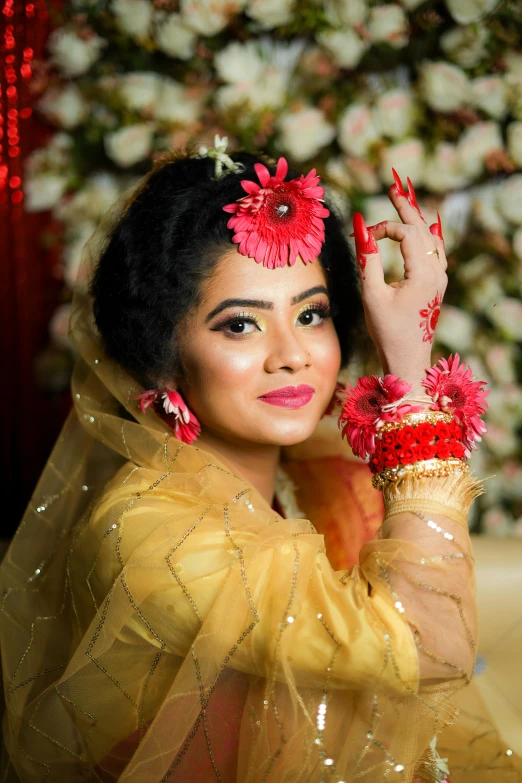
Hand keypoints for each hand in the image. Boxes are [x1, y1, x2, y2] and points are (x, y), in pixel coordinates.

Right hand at [351, 170, 446, 389]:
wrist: (408, 358)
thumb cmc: (387, 331)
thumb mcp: (371, 295)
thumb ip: (367, 259)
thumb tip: (360, 227)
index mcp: (423, 274)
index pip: (406, 233)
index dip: (383, 228)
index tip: (363, 238)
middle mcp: (437, 272)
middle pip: (423, 229)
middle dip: (406, 208)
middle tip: (393, 186)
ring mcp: (440, 278)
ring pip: (431, 238)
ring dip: (416, 219)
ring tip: (404, 200)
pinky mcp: (437, 284)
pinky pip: (436, 250)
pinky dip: (427, 234)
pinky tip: (426, 226)